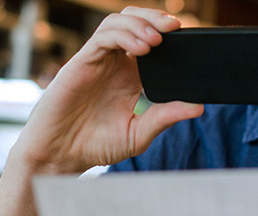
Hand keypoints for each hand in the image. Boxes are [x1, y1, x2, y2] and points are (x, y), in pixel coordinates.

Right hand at [9, 7, 203, 173]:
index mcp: (130, 76)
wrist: (60, 155)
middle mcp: (114, 63)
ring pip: (118, 21)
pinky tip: (142, 48)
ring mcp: (97, 60)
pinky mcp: (81, 62)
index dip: (168, 35)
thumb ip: (165, 118)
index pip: (150, 40)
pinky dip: (124, 35)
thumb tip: (198, 107)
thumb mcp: (138, 134)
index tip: (189, 39)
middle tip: (177, 27)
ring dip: (141, 23)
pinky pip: (103, 36)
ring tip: (158, 39)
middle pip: (135, 21)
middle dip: (156, 18)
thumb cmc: (94, 145)